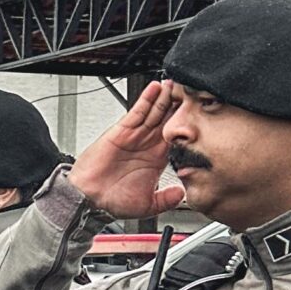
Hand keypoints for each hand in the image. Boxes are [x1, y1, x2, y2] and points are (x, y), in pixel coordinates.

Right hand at [70, 81, 185, 220]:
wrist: (89, 198)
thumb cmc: (112, 200)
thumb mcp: (148, 205)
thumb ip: (166, 200)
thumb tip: (182, 193)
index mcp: (157, 159)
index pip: (177, 138)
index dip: (188, 126)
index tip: (201, 115)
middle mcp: (147, 145)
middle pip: (168, 120)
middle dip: (179, 106)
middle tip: (191, 91)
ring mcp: (135, 136)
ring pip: (155, 112)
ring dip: (165, 98)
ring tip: (176, 84)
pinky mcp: (122, 130)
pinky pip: (137, 112)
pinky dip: (146, 99)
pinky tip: (155, 88)